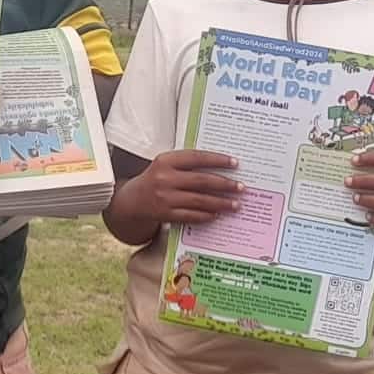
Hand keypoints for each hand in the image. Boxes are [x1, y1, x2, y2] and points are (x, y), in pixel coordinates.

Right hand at [118, 150, 243, 225]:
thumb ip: (187, 165)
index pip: (196, 158)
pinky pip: (191, 215)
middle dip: (225, 184)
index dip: (217, 160)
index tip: (235, 163)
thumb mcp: (165, 166)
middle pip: (201, 181)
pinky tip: (217, 215)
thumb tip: (220, 168)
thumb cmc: (155, 180)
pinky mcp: (165, 214)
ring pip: (199, 200)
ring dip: (221, 203)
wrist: (131, 201)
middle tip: (241, 187)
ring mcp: (164, 197)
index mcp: (165, 161)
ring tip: (236, 204)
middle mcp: (164, 178)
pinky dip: (206, 215)